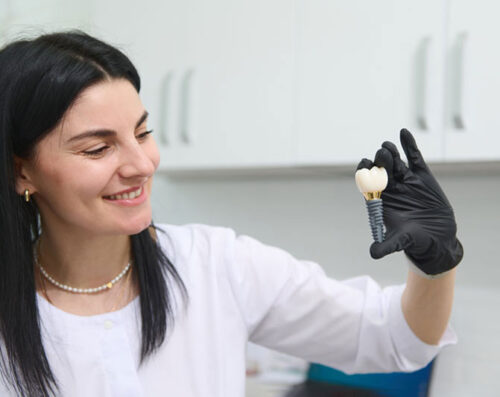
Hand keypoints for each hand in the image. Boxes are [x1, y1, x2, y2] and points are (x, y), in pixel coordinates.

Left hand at [357, 129, 462, 276]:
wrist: (435, 238)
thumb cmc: (412, 240)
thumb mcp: (399, 242)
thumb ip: (386, 245)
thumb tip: (373, 253)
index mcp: (379, 199)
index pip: (367, 182)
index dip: (365, 173)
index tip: (364, 166)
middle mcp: (389, 187)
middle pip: (381, 169)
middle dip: (380, 162)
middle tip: (380, 156)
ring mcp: (405, 180)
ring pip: (395, 162)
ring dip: (391, 153)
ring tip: (387, 146)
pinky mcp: (421, 176)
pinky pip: (414, 157)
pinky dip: (409, 145)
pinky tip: (404, 133)